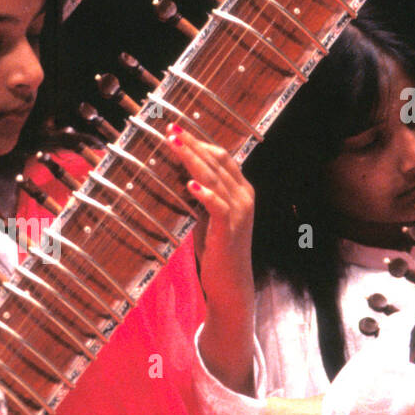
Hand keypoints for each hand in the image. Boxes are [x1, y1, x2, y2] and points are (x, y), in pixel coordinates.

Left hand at [166, 123, 255, 392]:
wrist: (230, 285)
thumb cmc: (216, 251)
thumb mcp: (205, 218)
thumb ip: (199, 198)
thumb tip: (177, 177)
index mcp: (241, 191)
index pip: (221, 157)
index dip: (199, 142)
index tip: (176, 130)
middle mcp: (245, 197)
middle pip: (218, 161)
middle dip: (193, 144)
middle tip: (170, 129)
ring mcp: (241, 213)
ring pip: (216, 178)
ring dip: (193, 160)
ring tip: (174, 145)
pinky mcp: (231, 230)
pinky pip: (218, 207)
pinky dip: (205, 194)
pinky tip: (189, 184)